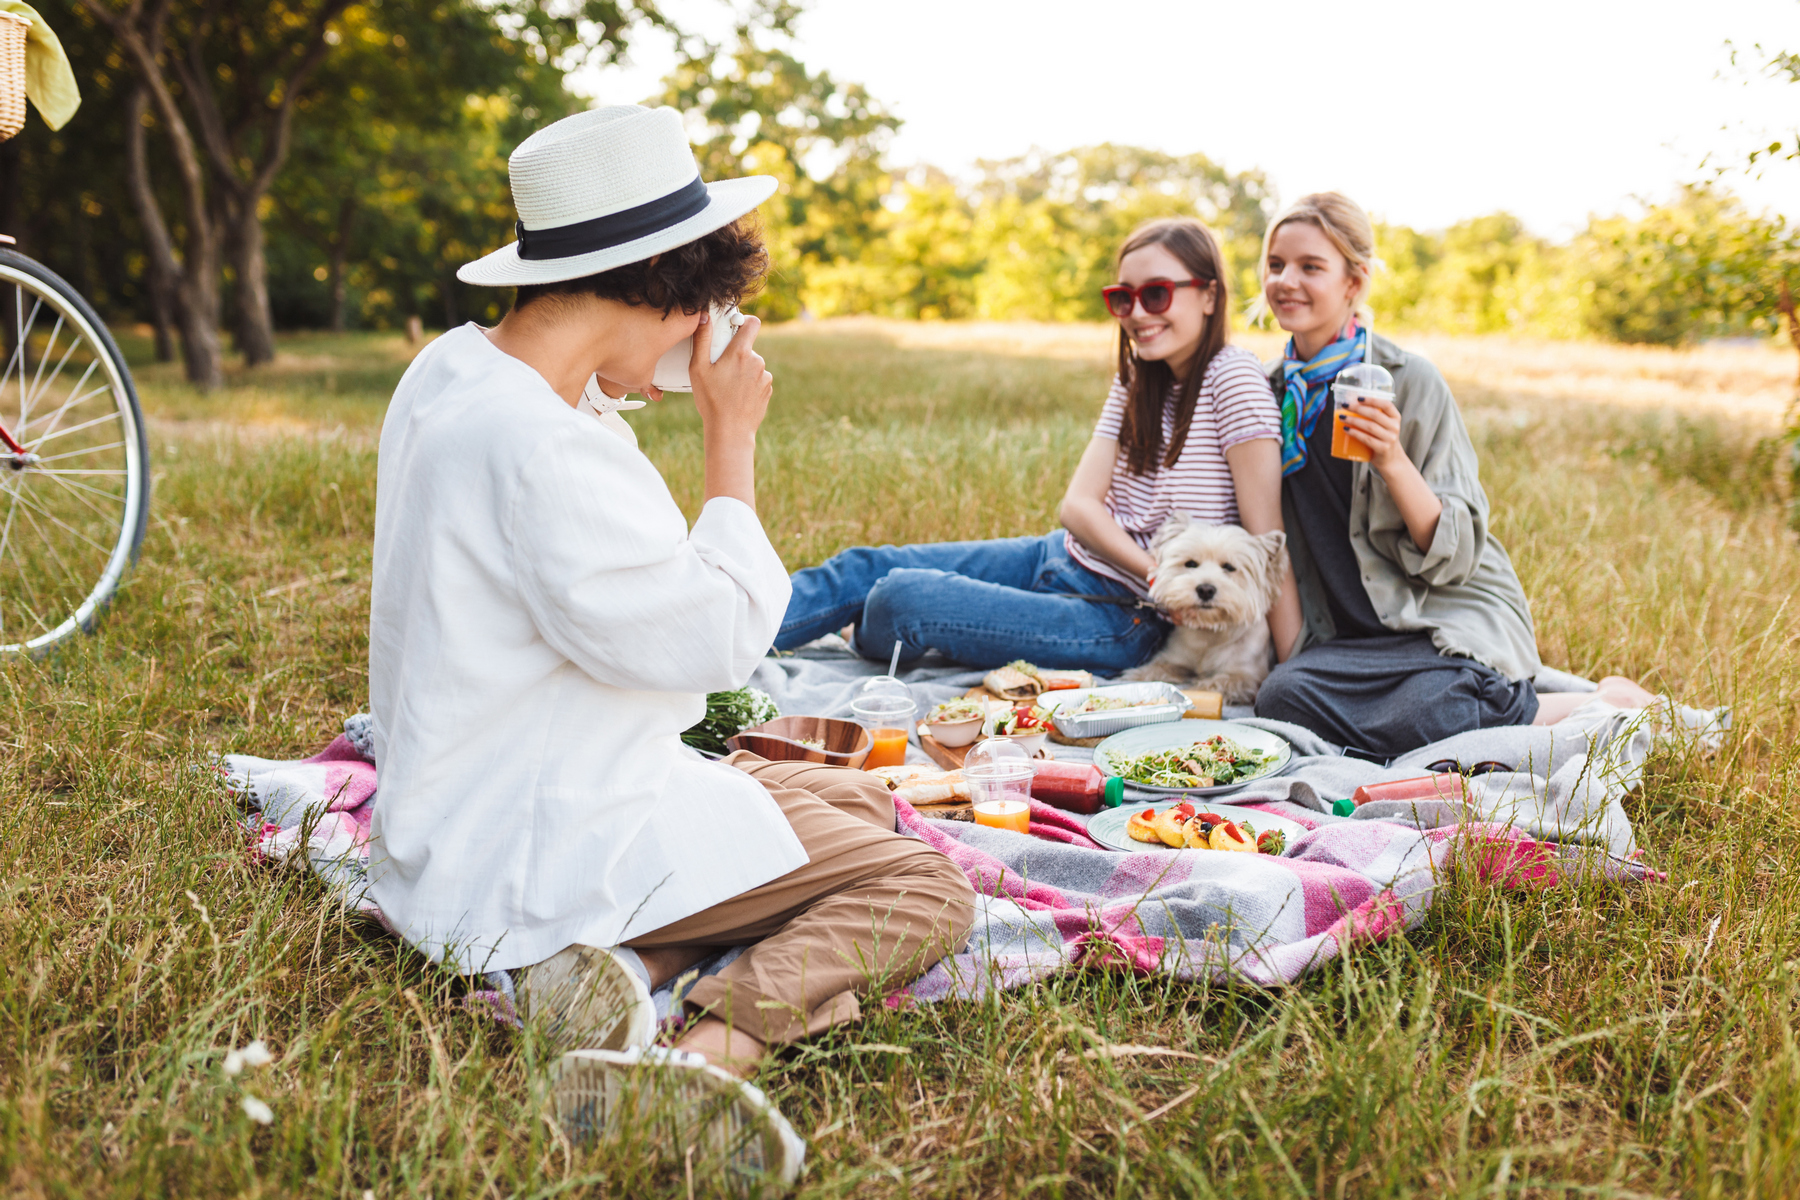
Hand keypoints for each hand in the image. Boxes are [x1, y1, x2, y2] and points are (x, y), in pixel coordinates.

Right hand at [688, 311, 771, 443]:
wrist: (730, 431)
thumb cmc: (711, 400)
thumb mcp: (698, 368)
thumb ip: (702, 339)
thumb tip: (705, 316)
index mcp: (740, 352)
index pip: (752, 323)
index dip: (744, 320)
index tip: (734, 326)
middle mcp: (757, 361)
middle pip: (747, 348)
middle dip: (735, 354)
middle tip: (719, 370)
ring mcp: (765, 377)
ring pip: (752, 365)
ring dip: (742, 371)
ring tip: (727, 388)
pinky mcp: (768, 390)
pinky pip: (758, 380)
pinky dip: (749, 384)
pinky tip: (737, 397)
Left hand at [1340, 396, 1407, 472]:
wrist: (1391, 460)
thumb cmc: (1382, 438)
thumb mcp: (1384, 426)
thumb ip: (1374, 416)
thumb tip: (1351, 403)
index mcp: (1396, 418)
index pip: (1386, 405)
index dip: (1372, 400)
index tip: (1358, 398)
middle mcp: (1395, 427)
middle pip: (1375, 414)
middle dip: (1358, 408)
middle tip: (1345, 405)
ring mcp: (1390, 438)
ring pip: (1369, 426)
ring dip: (1353, 420)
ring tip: (1342, 417)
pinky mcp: (1382, 448)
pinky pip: (1366, 439)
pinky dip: (1355, 433)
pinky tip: (1346, 430)